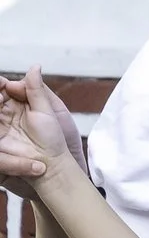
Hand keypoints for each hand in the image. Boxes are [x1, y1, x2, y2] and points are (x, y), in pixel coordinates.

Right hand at [0, 66, 79, 196]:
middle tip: (0, 94)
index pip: (3, 91)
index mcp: (17, 107)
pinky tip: (0, 116)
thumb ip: (38, 91)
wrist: (54, 170)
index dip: (1, 86)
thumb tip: (34, 67)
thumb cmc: (55, 141)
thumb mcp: (49, 113)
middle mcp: (4, 119)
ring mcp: (0, 134)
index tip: (2, 83)